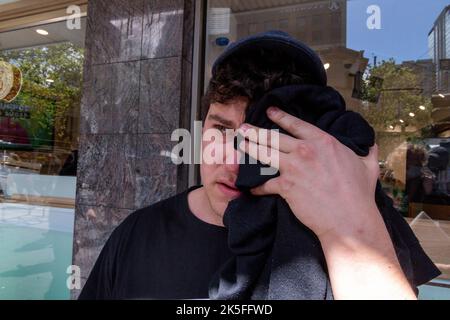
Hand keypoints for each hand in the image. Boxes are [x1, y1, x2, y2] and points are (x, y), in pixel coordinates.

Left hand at [237, 106, 380, 239]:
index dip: (281, 117)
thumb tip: (371, 145)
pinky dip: (257, 187)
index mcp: (323, 142)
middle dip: (256, 131)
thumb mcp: (367, 167)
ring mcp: (293, 167)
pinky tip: (251, 188)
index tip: (270, 111)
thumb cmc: (359, 194)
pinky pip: (266, 184)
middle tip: (244, 128)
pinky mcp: (285, 186)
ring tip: (241, 144)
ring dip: (251, 149)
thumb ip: (367, 153)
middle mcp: (305, 150)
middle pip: (274, 138)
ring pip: (265, 154)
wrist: (349, 219)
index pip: (296, 124)